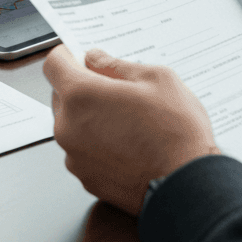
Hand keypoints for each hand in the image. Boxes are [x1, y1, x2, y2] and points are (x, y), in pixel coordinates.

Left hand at [43, 45, 220, 216]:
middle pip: (61, 95)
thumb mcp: (157, 79)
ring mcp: (74, 156)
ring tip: (128, 120)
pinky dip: (97, 143)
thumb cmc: (176, 133)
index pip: (53, 64)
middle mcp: (68, 126)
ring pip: (72, 124)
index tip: (79, 56)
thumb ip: (117, 66)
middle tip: (115, 89)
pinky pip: (82, 150)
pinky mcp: (85, 177)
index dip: (67, 55)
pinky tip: (127, 143)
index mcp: (81, 95)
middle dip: (82, 87)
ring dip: (90, 117)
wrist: (187, 186)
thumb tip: (96, 59)